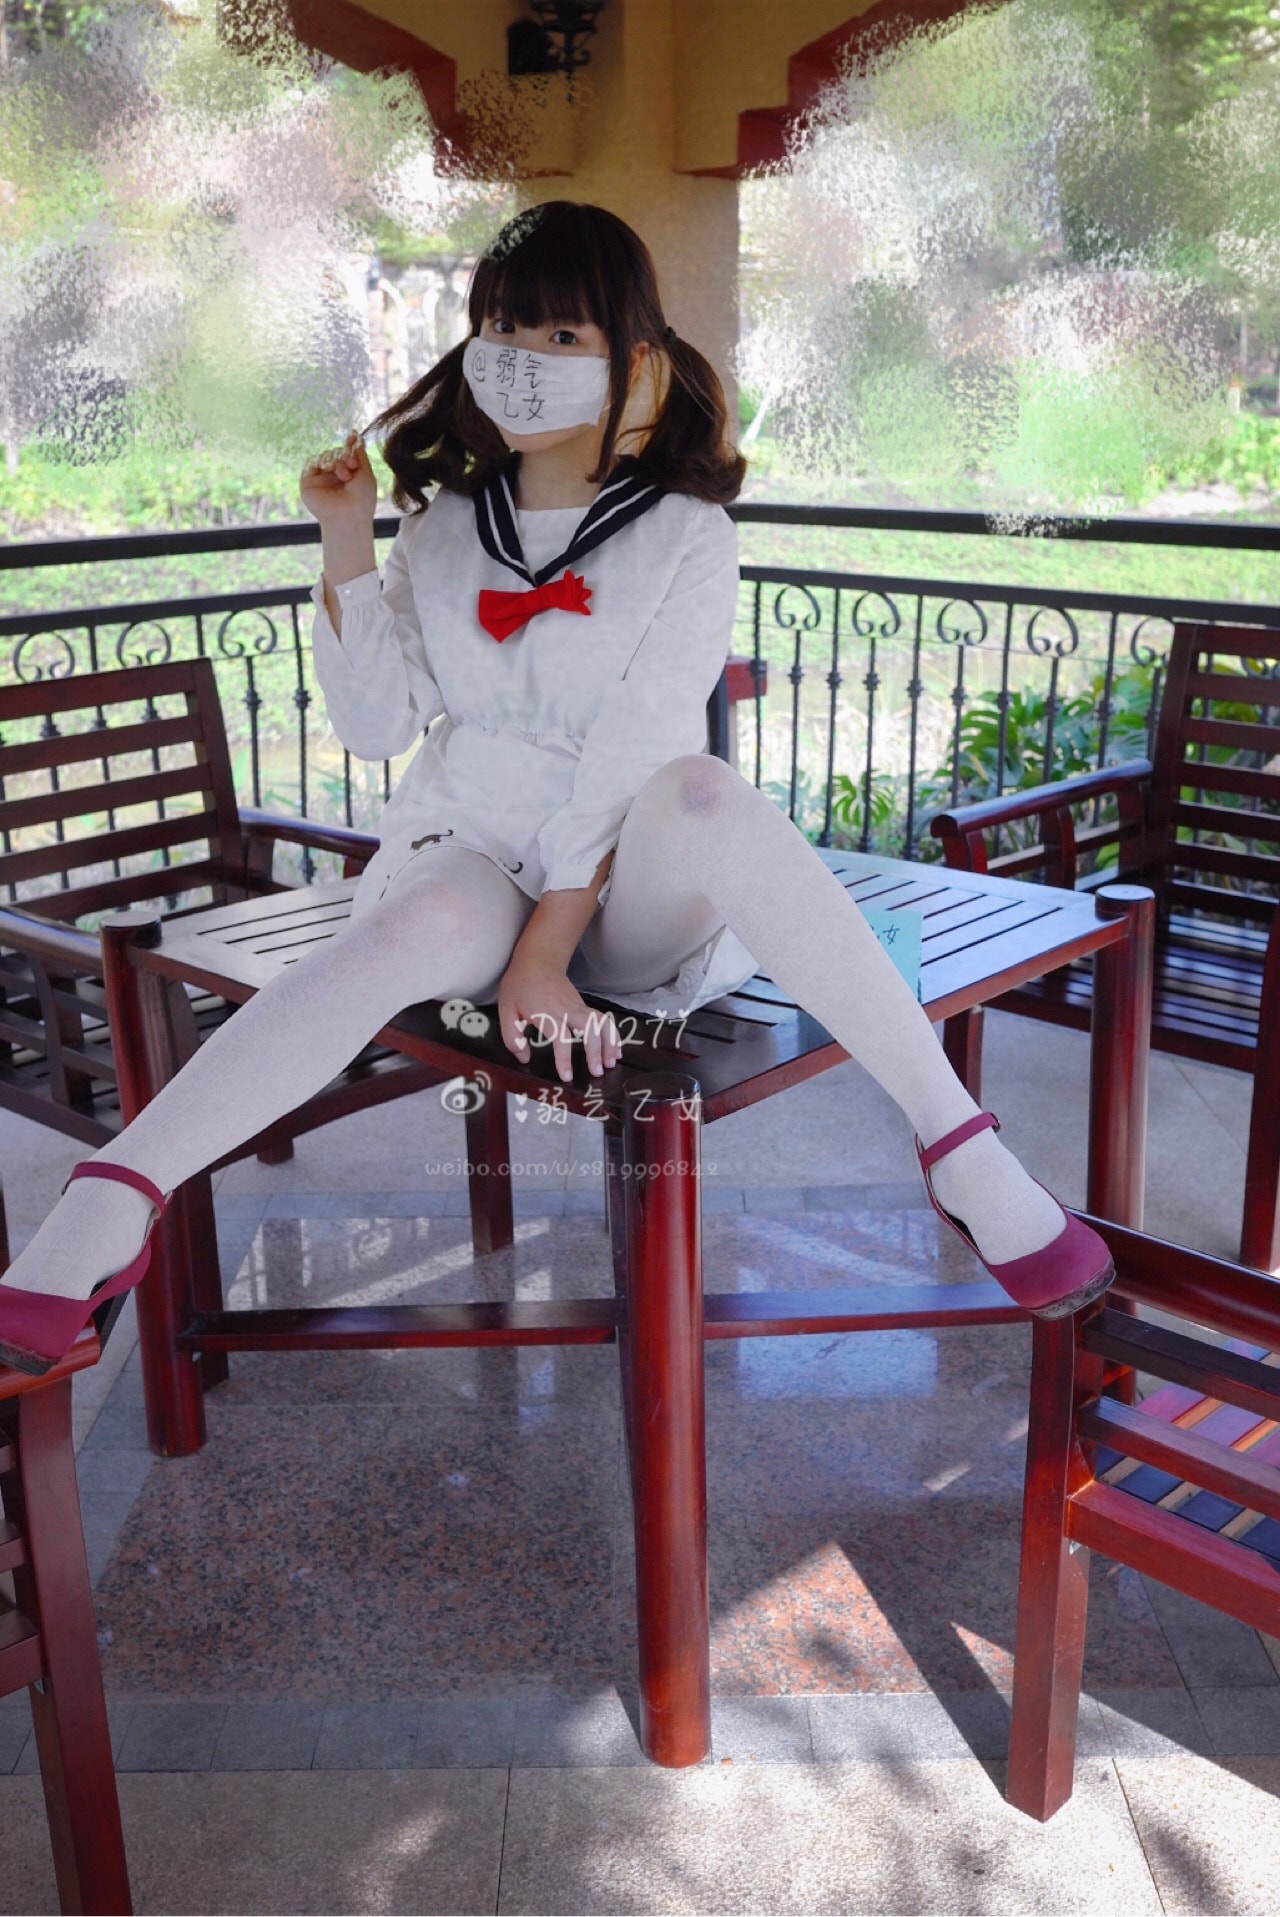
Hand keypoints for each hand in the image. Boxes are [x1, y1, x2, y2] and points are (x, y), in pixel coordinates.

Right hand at [300, 429, 377, 526]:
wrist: (348, 515)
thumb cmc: (362, 498)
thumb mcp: (366, 473)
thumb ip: (360, 455)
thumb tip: (356, 436)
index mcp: (348, 477)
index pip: (346, 456)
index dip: (349, 447)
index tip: (353, 437)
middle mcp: (334, 478)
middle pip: (336, 453)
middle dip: (345, 456)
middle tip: (352, 466)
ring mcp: (321, 480)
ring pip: (325, 456)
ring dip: (336, 461)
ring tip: (344, 475)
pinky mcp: (308, 482)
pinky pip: (312, 461)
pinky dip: (322, 461)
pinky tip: (329, 469)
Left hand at [499, 953, 621, 1081]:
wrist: (537, 960)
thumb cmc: (520, 985)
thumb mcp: (506, 1010)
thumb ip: (513, 1037)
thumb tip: (524, 1058)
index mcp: (547, 1014)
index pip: (561, 1038)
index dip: (564, 1059)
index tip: (567, 1076)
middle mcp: (567, 1010)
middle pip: (589, 1029)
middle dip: (596, 1051)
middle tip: (597, 1072)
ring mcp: (578, 1006)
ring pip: (601, 1023)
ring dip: (609, 1042)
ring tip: (612, 1062)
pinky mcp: (583, 1006)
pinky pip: (603, 1020)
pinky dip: (612, 1034)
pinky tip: (615, 1049)